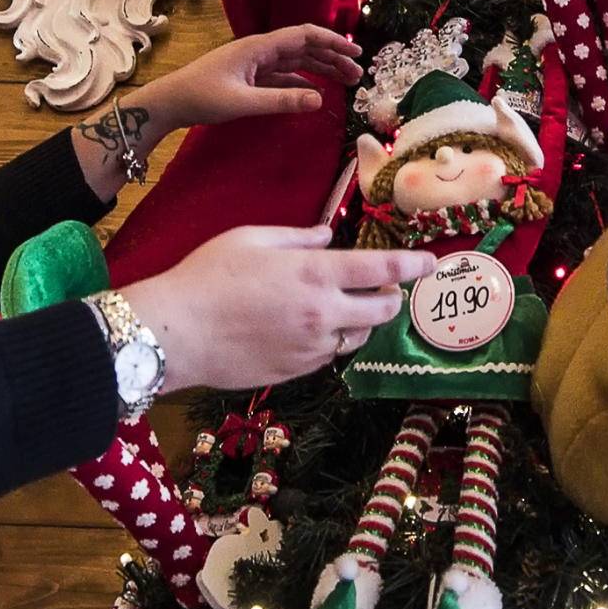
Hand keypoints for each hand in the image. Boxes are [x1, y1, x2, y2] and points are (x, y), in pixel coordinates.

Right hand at [119, 224, 430, 392]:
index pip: (382, 270)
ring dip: (361, 321)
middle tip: (382, 286)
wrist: (176, 334)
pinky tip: (307, 328)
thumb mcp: (251, 239)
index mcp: (314, 274)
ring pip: (358, 337)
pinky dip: (330, 340)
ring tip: (342, 306)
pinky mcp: (297, 371)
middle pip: (383, 311)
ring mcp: (312, 347)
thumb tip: (326, 236)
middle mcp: (322, 313)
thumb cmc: (207, 277)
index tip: (430, 264)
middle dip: (392, 297)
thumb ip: (297, 237)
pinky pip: (329, 355)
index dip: (413, 267)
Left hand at [136, 26, 361, 132]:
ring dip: (321, 69)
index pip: (304, 36)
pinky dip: (303, 81)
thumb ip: (282, 100)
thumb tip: (321, 99)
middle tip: (358, 75)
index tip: (356, 53)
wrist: (170, 102)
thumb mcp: (243, 102)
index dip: (332, 42)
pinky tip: (316, 92)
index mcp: (259, 47)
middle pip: (304, 48)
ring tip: (346, 83)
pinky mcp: (249, 77)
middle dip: (333, 58)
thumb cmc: (201, 98)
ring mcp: (255, 63)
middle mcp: (260, 50)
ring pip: (296, 62)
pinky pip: (283, 75)